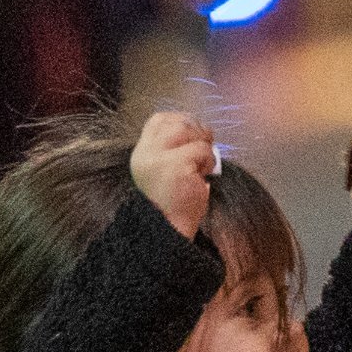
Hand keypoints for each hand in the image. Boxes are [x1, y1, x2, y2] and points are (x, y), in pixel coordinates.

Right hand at [131, 109, 216, 238]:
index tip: (194, 137)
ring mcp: (159, 158)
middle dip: (197, 131)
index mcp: (142, 153)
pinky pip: (201, 150)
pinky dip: (209, 162)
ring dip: (203, 146)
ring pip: (189, 131)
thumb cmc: (174, 203)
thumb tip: (198, 129)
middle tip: (204, 151)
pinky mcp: (176, 166)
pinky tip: (203, 177)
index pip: (159, 120)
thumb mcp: (167, 169)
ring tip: (201, 167)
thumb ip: (174, 148)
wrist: (170, 231)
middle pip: (177, 122)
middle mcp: (146, 153)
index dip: (181, 121)